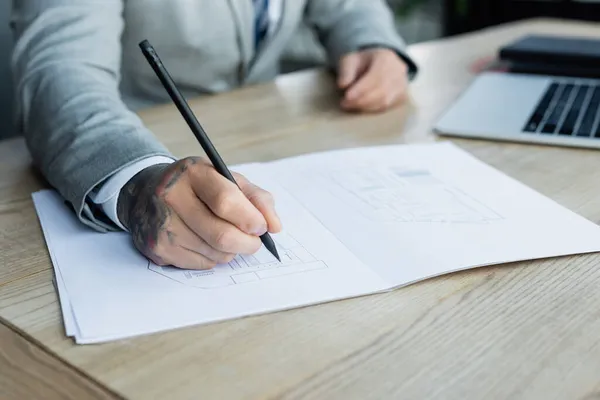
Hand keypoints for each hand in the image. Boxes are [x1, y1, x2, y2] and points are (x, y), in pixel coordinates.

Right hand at [117, 157, 280, 269]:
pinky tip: (205, 242)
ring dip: (230, 251)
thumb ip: (256, 199)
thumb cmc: (196, 186)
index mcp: (193, 173)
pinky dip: (213, 258)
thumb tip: (274, 226)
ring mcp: (162, 225)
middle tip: (253, 241)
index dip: (250, 219)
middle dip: (247, 243)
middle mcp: (171, 197)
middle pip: (222, 235)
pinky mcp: (157, 248)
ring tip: (226, 237)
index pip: (226, 200)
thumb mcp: (226, 179)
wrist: (146, 192)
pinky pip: (201, 264)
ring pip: (215, 254)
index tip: (261, 227)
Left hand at [337, 48, 408, 112]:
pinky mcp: (402, 97)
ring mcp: (403, 86)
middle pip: (381, 91)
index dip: (361, 90)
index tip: (346, 98)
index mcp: (386, 58)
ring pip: (385, 102)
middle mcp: (399, 72)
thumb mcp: (351, 60)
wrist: (381, 62)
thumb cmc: (363, 62)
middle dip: (361, 101)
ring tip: (351, 106)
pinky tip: (361, 108)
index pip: (375, 77)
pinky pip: (387, 107)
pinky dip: (372, 109)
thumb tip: (342, 85)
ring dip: (365, 107)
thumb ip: (346, 71)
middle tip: (345, 104)